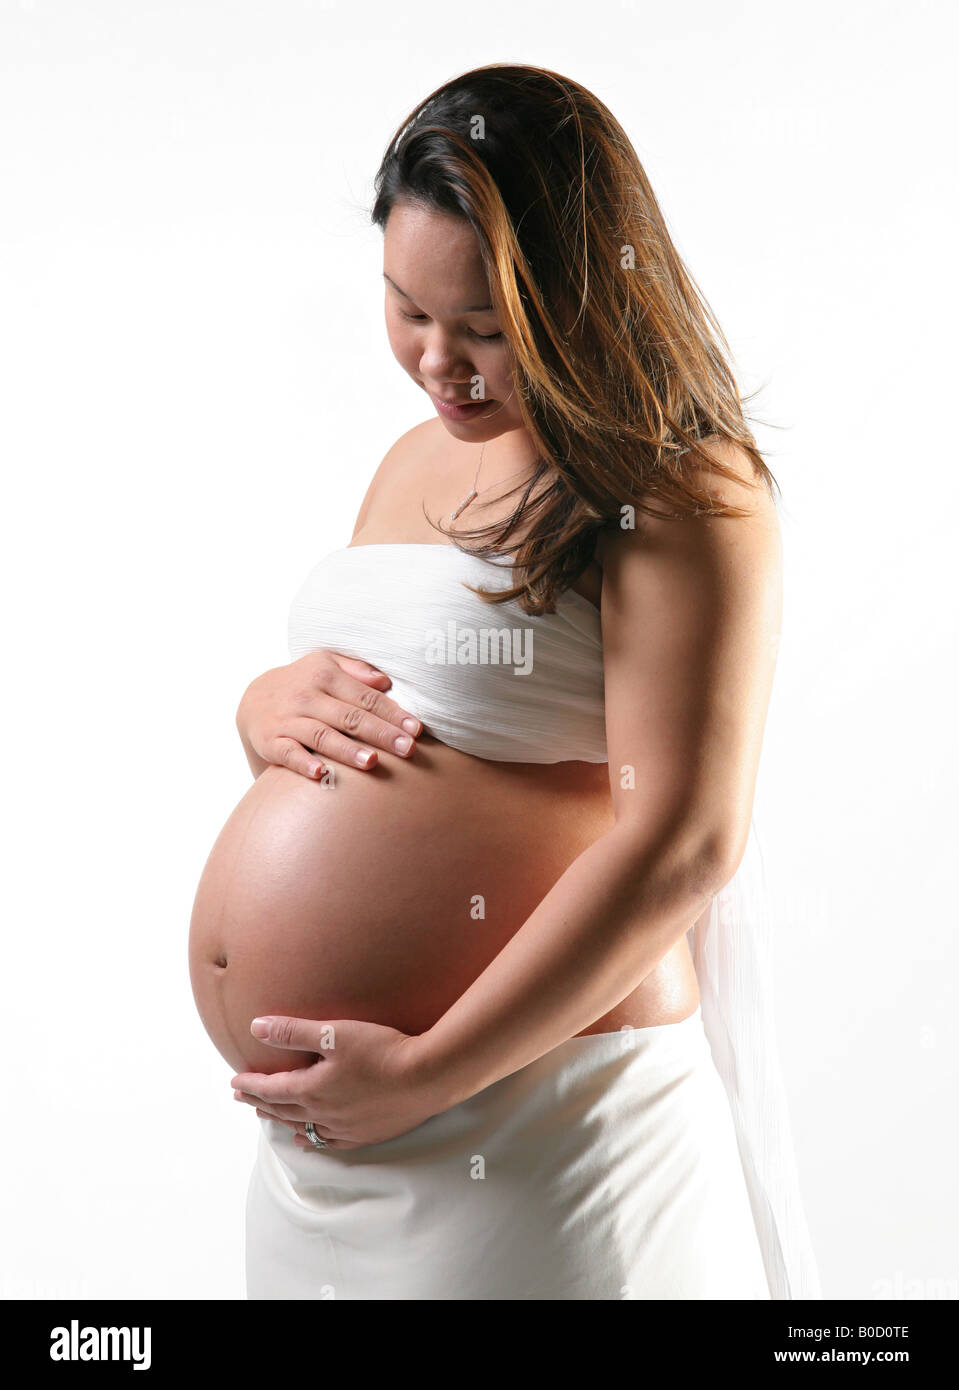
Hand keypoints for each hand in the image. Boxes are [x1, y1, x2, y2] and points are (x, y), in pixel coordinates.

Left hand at [229, 1016, 439, 1150]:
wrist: (426, 1078)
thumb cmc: (381, 1050)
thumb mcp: (334, 1032)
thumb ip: (293, 1031)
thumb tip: (256, 1027)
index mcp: (312, 1089)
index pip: (272, 1089)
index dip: (251, 1085)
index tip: (234, 1082)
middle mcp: (323, 1114)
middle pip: (282, 1109)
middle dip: (259, 1102)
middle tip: (241, 1097)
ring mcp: (344, 1128)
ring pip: (302, 1127)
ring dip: (281, 1120)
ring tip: (266, 1115)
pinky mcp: (364, 1135)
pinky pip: (327, 1142)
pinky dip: (310, 1139)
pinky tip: (305, 1140)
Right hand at [236, 651, 421, 780]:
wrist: (252, 700)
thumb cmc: (303, 684)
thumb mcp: (325, 665)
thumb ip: (356, 670)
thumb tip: (386, 681)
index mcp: (325, 675)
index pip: (366, 697)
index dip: (393, 713)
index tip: (416, 729)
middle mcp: (306, 696)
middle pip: (350, 717)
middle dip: (381, 733)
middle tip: (407, 749)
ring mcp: (287, 719)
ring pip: (322, 735)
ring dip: (347, 750)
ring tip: (372, 762)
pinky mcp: (271, 740)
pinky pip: (288, 753)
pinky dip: (303, 763)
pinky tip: (321, 774)